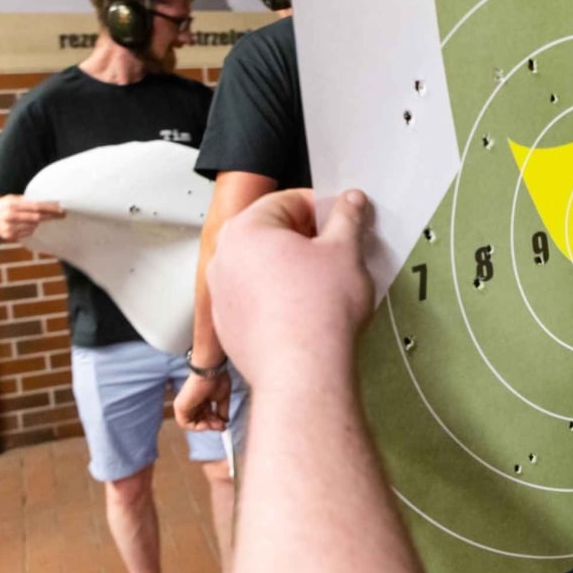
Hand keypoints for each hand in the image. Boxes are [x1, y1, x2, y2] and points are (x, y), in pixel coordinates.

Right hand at [0, 195, 63, 240]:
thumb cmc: (1, 206)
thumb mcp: (11, 198)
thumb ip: (27, 200)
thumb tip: (47, 202)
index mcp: (12, 204)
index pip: (35, 206)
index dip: (50, 208)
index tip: (61, 209)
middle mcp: (10, 216)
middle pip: (36, 217)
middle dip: (50, 216)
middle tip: (61, 215)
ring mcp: (9, 227)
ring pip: (33, 226)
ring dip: (38, 222)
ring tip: (36, 218)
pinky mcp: (9, 236)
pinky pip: (28, 232)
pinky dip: (31, 228)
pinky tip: (25, 224)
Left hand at [174, 369, 231, 431]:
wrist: (210, 372)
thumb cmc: (217, 380)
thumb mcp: (222, 398)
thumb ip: (222, 411)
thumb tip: (225, 422)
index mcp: (201, 400)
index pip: (206, 415)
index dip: (215, 422)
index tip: (224, 424)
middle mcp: (192, 403)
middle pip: (200, 420)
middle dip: (212, 425)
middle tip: (222, 427)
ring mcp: (185, 405)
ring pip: (193, 423)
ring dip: (205, 426)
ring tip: (216, 425)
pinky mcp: (180, 407)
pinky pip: (185, 423)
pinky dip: (196, 427)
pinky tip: (206, 424)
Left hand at [208, 189, 374, 392]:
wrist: (302, 372)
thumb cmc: (319, 312)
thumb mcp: (345, 251)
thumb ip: (347, 217)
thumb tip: (350, 202)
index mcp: (247, 229)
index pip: (289, 200)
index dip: (324, 207)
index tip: (343, 221)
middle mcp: (224, 258)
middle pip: (272, 232)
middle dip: (307, 239)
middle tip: (338, 253)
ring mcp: (222, 294)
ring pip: (263, 267)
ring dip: (292, 269)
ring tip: (324, 286)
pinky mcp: (228, 326)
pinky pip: (256, 299)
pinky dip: (279, 299)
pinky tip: (306, 312)